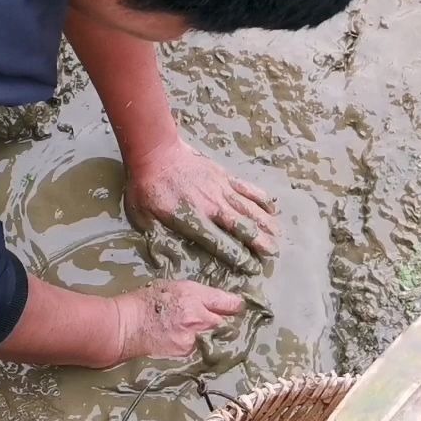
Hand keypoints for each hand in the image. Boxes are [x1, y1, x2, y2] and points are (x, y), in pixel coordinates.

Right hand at [113, 280, 245, 361]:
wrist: (126, 325)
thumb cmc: (145, 301)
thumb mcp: (173, 287)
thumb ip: (196, 295)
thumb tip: (214, 301)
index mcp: (193, 294)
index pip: (226, 301)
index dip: (235, 305)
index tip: (239, 306)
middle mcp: (197, 316)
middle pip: (225, 322)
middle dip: (226, 321)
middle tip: (221, 321)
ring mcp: (192, 336)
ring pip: (213, 336)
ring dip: (211, 335)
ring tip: (199, 331)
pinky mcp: (186, 351)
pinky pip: (200, 347)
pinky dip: (198, 345)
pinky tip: (186, 340)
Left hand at [125, 139, 279, 272]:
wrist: (156, 152)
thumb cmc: (146, 187)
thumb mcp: (142, 218)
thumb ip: (155, 241)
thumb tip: (163, 263)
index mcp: (194, 220)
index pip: (222, 244)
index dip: (239, 257)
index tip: (251, 268)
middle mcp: (212, 207)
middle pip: (242, 228)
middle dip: (259, 243)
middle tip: (272, 255)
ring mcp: (221, 189)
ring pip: (249, 209)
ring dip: (266, 223)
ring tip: (278, 236)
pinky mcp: (224, 176)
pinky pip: (247, 188)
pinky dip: (262, 198)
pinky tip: (273, 208)